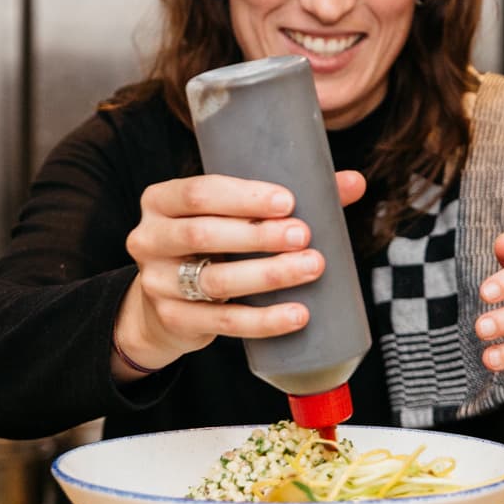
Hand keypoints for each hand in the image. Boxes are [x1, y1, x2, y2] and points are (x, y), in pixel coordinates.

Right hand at [113, 170, 366, 372]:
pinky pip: (222, 321)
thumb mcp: (231, 214)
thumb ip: (284, 197)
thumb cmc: (211, 243)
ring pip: (214, 280)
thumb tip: (354, 182)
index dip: (242, 196)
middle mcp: (149, 238)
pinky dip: (263, 319)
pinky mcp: (174, 320)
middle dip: (258, 235)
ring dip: (267, 275)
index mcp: (161, 200)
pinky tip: (297, 314)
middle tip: (304, 235)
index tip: (288, 201)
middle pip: (203, 235)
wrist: (165, 301)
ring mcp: (157, 283)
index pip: (198, 192)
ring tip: (311, 267)